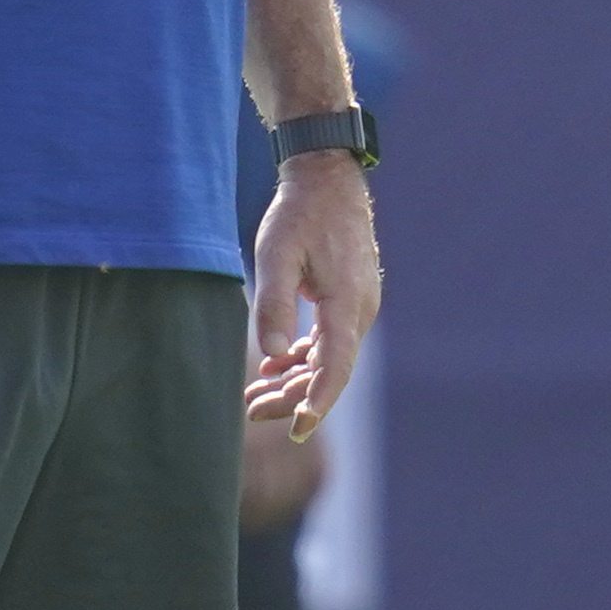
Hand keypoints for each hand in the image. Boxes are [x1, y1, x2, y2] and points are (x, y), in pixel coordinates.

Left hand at [247, 152, 379, 437]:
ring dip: (295, 381)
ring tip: (254, 399)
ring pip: (328, 360)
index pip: (336, 365)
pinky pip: (327, 342)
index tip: (299, 428)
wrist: (328, 181)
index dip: (318, 400)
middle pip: (330, 370)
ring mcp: (356, 307)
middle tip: (251, 412)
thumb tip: (270, 353)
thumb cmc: (300, 214)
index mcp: (347, 302)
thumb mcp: (276, 253)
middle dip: (293, 397)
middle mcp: (359, 310)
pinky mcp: (347, 302)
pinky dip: (301, 359)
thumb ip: (274, 302)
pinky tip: (274, 366)